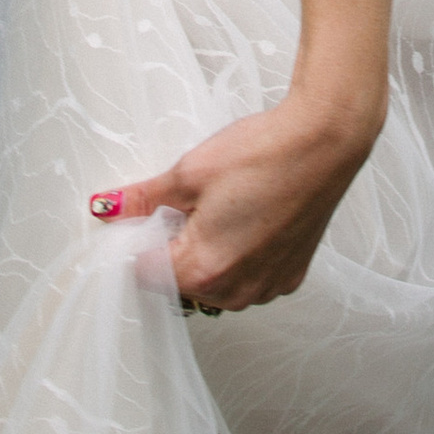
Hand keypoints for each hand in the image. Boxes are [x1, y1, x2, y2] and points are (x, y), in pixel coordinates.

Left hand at [88, 90, 380, 311]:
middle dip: (171, 250)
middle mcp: (236, 291)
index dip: (136, 243)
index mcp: (203, 270)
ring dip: (205, 257)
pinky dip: (238, 257)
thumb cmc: (263, 154)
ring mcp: (266, 288)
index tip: (142, 217)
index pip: (144, 274)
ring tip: (218, 208)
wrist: (325, 142)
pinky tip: (246, 218)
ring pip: (214, 286)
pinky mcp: (290, 277)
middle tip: (184, 205)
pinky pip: (248, 280)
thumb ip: (145, 199)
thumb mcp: (190, 171)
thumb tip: (107, 208)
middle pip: (179, 284)